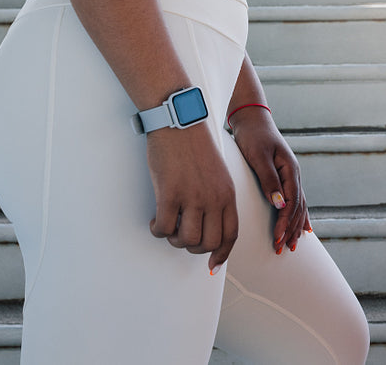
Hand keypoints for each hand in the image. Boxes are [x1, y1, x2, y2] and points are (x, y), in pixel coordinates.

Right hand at [146, 123, 238, 271]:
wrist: (180, 120)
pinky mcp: (170, 193)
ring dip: (173, 239)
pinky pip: (162, 227)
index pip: (231, 235)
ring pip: (185, 240)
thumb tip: (209, 224)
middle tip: (180, 235)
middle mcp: (214, 198)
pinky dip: (156, 230)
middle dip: (193, 248)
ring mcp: (192, 197)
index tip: (212, 265)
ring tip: (167, 225)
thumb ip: (218, 197)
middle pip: (208, 243)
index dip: (221, 254)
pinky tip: (154, 220)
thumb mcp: (218, 172)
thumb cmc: (196, 145)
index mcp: (228, 193)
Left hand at [229, 106, 310, 253]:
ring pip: (299, 206)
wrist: (252, 118)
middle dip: (292, 230)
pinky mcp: (283, 176)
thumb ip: (269, 180)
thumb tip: (280, 204)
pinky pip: (296, 200)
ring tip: (292, 246)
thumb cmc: (253, 135)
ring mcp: (290, 175)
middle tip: (283, 250)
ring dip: (296, 226)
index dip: (286, 223)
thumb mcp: (258, 156)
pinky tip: (302, 228)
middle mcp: (293, 174)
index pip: (292, 203)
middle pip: (298, 207)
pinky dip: (299, 216)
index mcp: (290, 170)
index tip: (278, 239)